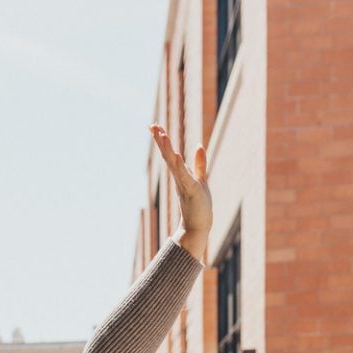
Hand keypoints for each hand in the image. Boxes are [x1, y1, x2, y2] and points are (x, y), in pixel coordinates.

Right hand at [150, 124, 212, 260]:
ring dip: (167, 149)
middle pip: (168, 155)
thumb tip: (199, 145)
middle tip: (152, 125)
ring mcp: (183, 184)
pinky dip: (180, 166)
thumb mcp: (200, 179)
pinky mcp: (190, 190)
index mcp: (180, 173)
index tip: (155, 125)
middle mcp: (179, 177)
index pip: (170, 153)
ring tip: (161, 134)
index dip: (163, 139)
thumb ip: (199, 163)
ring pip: (173, 163)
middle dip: (160, 140)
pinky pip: (184, 176)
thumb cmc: (199, 205)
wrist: (198, 227)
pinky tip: (177, 155)